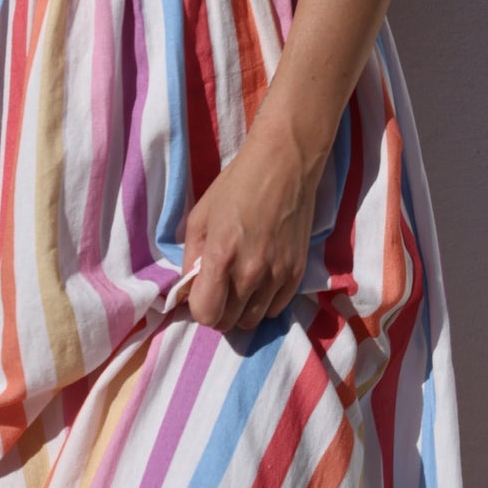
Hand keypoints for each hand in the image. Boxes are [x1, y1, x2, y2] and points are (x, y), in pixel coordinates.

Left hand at [182, 124, 320, 333]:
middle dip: (218, 310)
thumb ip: (191, 258)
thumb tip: (190, 288)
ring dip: (241, 309)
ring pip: (253, 321)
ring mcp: (277, 276)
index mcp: (221, 257)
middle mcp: (250, 274)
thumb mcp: (200, 216)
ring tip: (240, 284)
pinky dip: (264, 303)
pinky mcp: (297, 274)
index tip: (200, 291)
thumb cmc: (236, 185)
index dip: (198, 307)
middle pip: (228, 323)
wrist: (284, 164)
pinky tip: (260, 280)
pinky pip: (275, 309)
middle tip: (219, 287)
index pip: (205, 315)